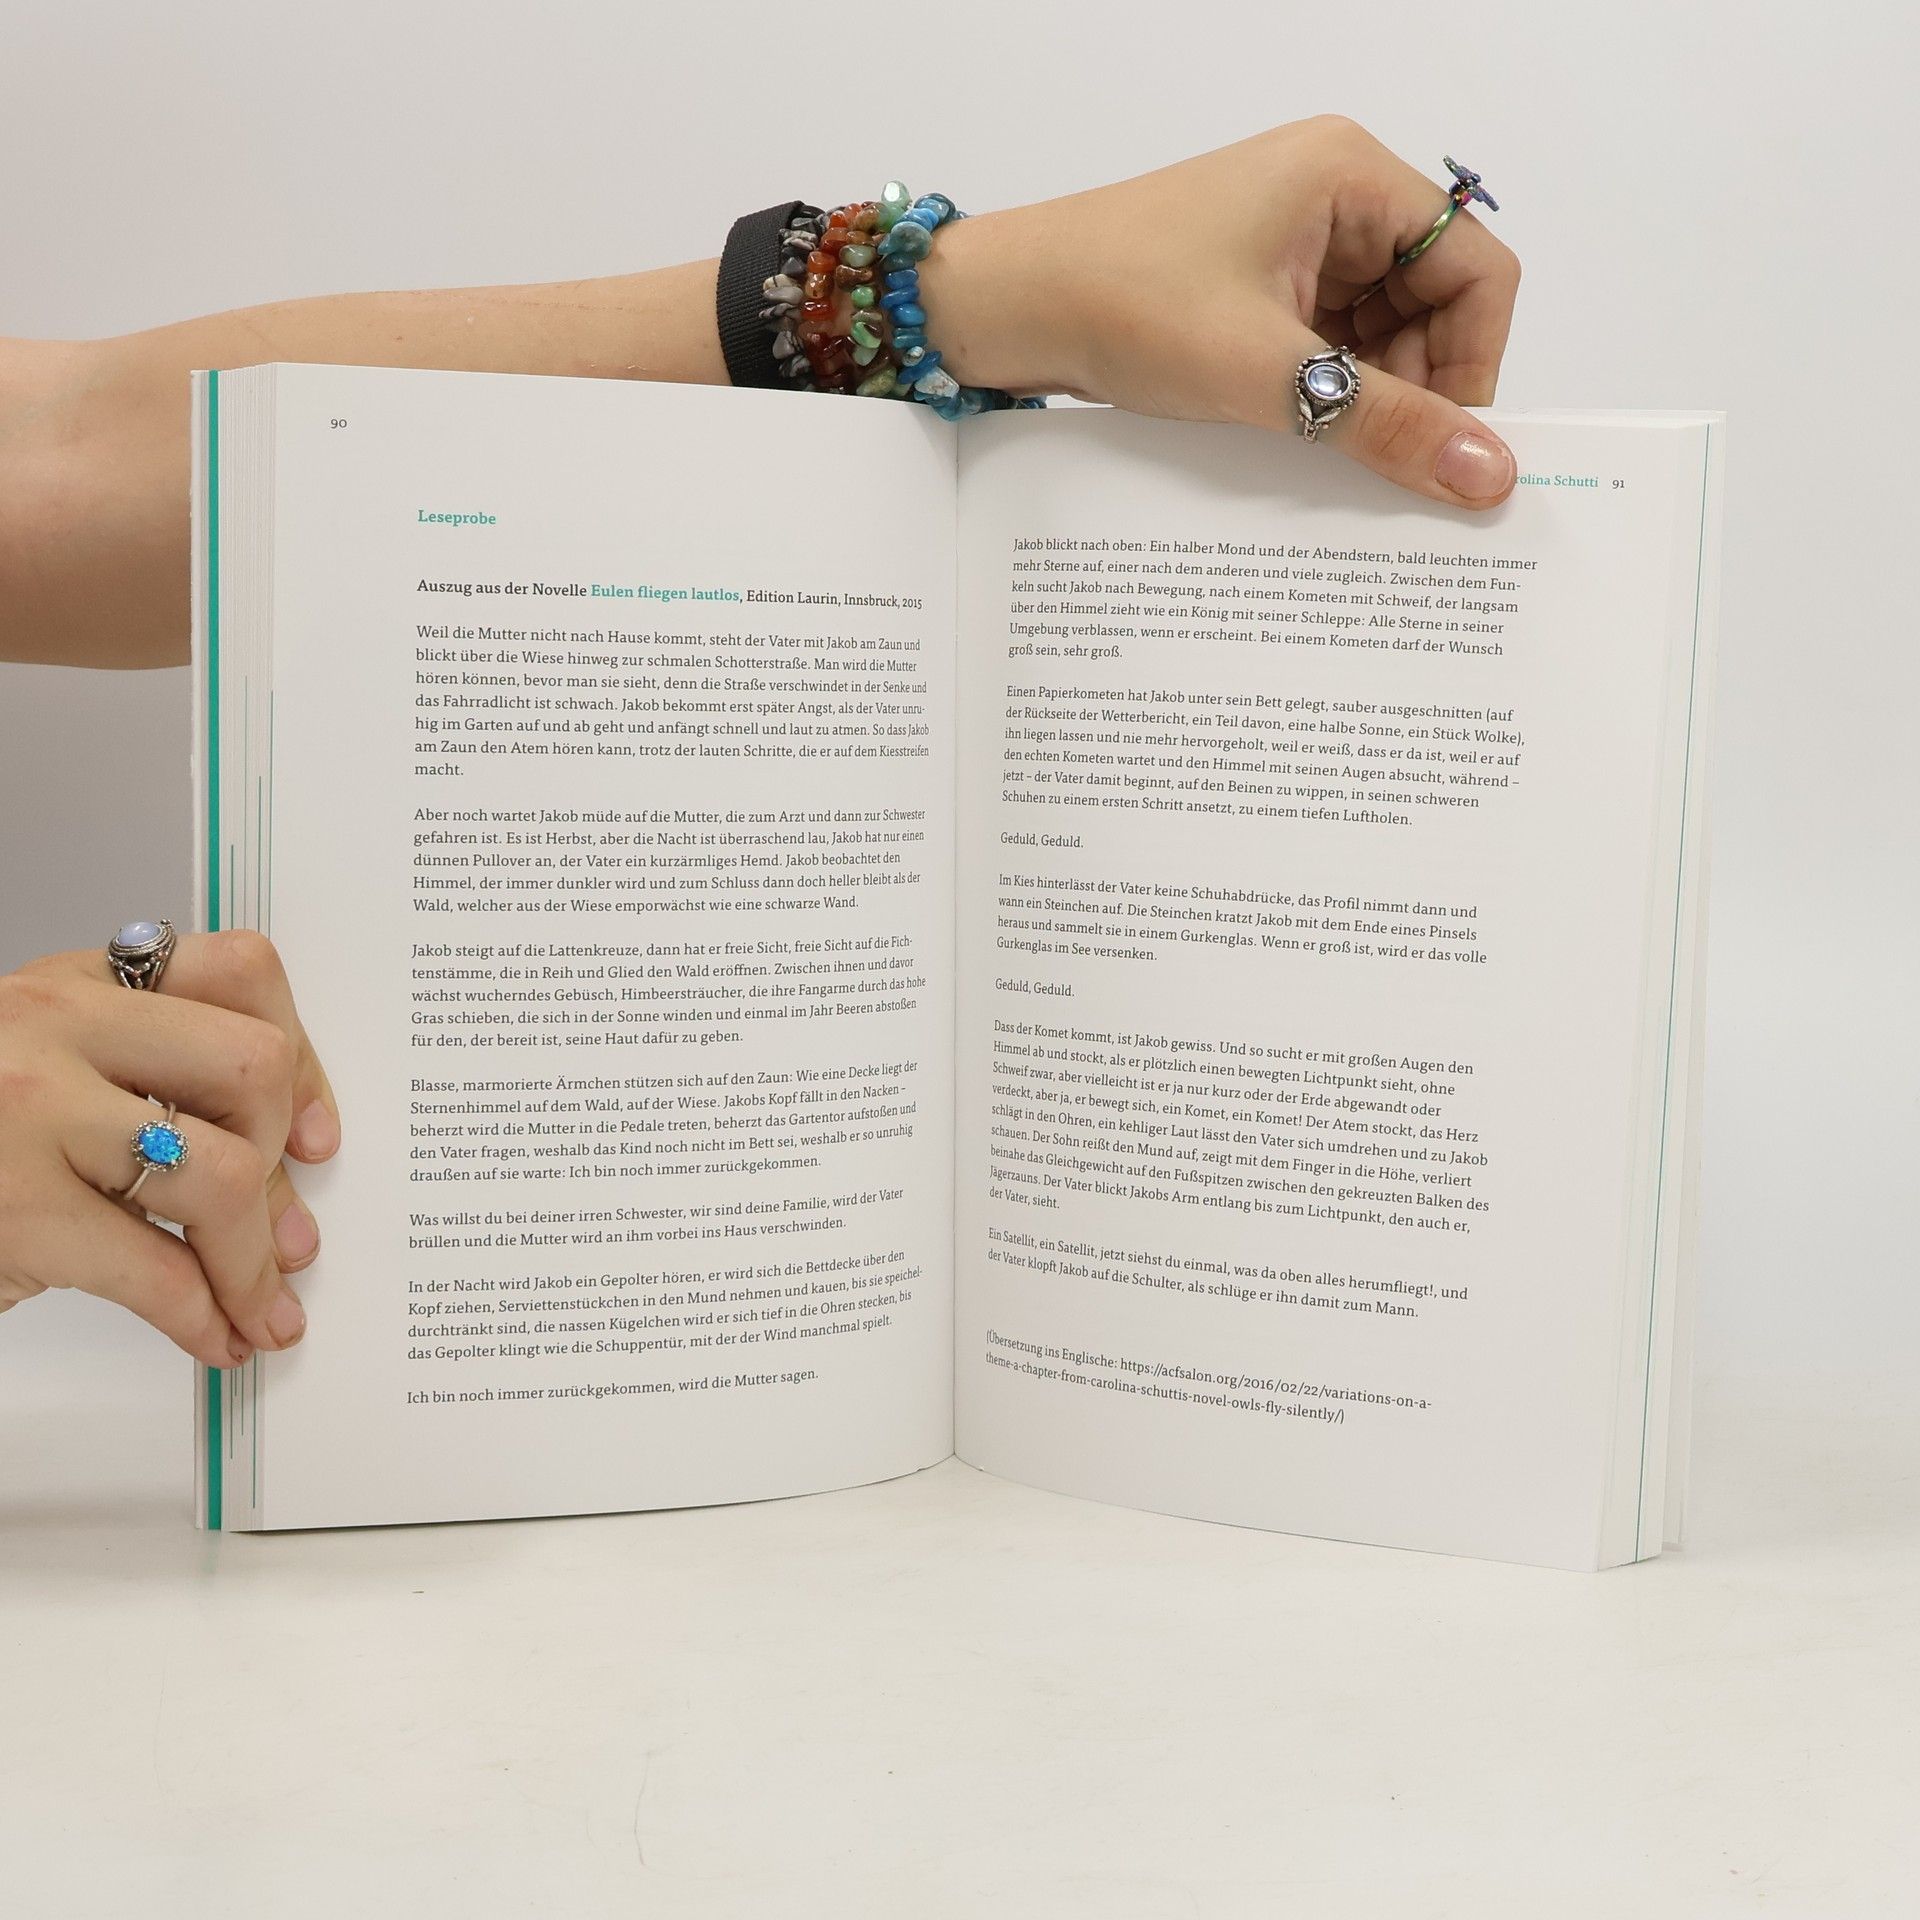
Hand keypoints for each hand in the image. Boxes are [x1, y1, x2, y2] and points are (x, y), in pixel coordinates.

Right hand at [0, 929, 337, 1365]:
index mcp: (74, 985)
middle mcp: (54, 1028)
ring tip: (262, 1303)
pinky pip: (159, 1269)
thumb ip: (142, 1081)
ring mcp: (30, 1115)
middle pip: (251, 1067)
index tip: (317, 1132)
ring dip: (255, 1261)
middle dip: (283, 1162)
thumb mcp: (42, 1074)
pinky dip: (207, 1316)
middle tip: (284, 1227)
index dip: (303, 1055)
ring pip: (222, 1172)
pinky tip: (217, 1338)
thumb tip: (285, 1173)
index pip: (238, 972)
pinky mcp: (14, 1209)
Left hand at [925, 116, 1522, 507]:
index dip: (1473, 362)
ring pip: (1380, 335)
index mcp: (1350, 176)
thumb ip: (1385, 426)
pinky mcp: (1256, 288)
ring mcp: (1293, 243)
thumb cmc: (1122, 304)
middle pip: (1433, 305)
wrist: (1005, 307)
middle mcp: (1332, 197)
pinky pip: (1327, 347)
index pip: (1476, 269)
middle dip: (1415, 387)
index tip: (1444, 443)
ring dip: (1365, 399)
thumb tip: (1489, 472)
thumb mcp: (1267, 375)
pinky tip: (1292, 436)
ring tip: (1319, 449)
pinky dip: (1323, 397)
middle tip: (1376, 458)